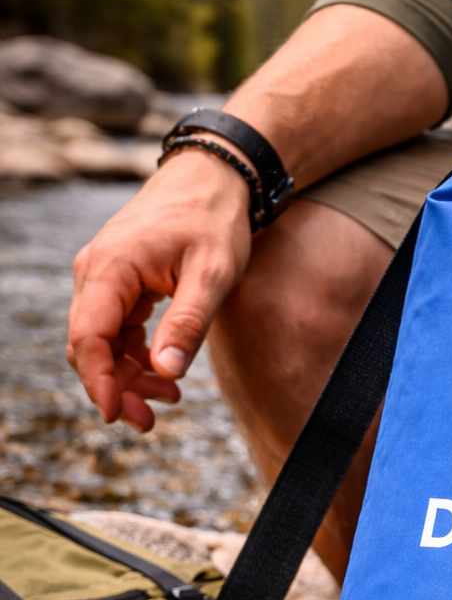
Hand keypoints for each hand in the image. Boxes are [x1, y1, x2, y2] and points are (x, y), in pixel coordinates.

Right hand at [67, 150, 251, 430]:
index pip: (88, 337)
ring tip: (169, 397)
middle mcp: (97, 272)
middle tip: (150, 422)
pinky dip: (134, 356)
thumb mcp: (212, 275)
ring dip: (127, 376)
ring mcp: (104, 277)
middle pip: (89, 346)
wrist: (215, 177)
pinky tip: (165, 374)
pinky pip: (115, 330)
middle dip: (115, 388)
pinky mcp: (119, 282)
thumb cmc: (214, 220)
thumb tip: (165, 373)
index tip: (119, 415)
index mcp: (112, 268)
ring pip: (101, 342)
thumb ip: (188, 324)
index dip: (99, 383)